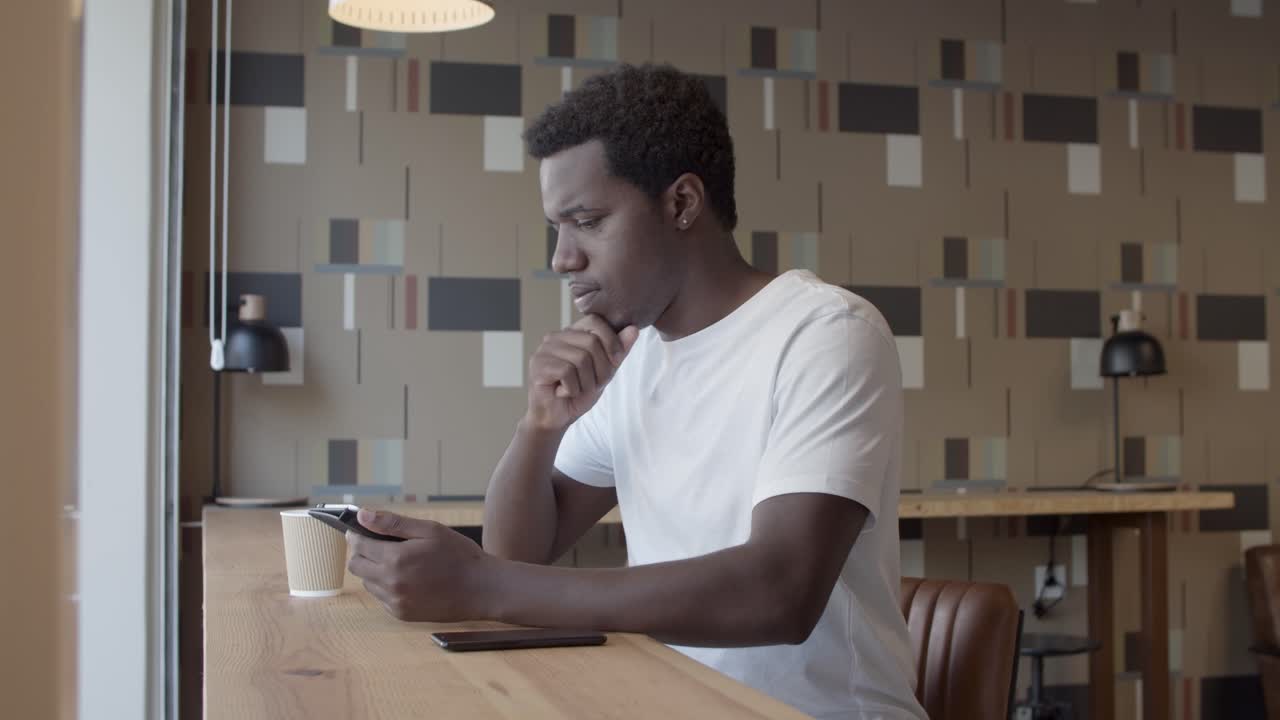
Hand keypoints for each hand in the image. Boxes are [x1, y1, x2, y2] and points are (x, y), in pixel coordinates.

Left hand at [346, 509, 494, 622]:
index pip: (358, 546)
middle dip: (362, 553)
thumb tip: (362, 515)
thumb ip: (393, 523)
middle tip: (381, 545)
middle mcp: (390, 583)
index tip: (360, 530)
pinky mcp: (402, 614)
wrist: (482, 589)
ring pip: (368, 583)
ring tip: (400, 562)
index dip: (357, 535)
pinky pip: (382, 598)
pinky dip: (387, 587)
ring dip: (375, 570)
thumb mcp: (429, 530)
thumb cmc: (460, 555)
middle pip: (356, 566)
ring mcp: (395, 601)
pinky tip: (409, 579)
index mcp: (395, 559)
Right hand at [525, 315, 638, 431]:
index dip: (611, 340)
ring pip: (580, 359)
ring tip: (576, 390)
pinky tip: (563, 393)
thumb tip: (633, 329)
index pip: (595, 320)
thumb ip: (618, 351)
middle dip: (601, 370)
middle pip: (591, 342)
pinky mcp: (538, 365)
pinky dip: (572, 389)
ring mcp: (545, 350)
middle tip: (592, 385)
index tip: (616, 360)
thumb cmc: (578, 393)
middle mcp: (556, 336)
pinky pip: (566, 372)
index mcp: (572, 333)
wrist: (556, 418)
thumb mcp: (605, 371)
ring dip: (586, 383)